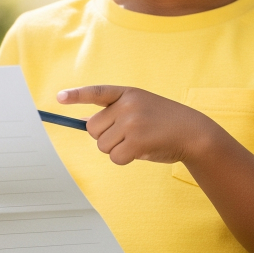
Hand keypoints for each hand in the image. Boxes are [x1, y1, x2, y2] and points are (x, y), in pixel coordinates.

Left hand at [57, 85, 216, 165]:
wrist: (194, 133)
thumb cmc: (165, 124)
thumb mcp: (140, 109)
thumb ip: (114, 113)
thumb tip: (83, 122)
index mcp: (128, 93)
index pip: (96, 92)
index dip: (76, 95)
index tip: (59, 98)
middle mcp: (128, 105)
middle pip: (93, 128)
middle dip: (105, 137)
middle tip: (126, 137)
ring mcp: (132, 122)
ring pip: (102, 145)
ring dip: (116, 150)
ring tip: (139, 143)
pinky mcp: (137, 141)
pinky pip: (115, 158)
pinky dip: (125, 160)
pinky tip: (141, 152)